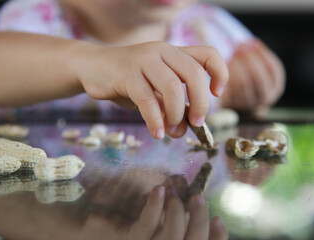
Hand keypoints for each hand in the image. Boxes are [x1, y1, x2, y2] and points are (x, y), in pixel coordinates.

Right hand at [75, 42, 227, 138]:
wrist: (93, 67)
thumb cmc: (129, 81)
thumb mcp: (155, 91)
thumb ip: (170, 107)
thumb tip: (182, 131)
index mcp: (174, 53)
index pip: (208, 54)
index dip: (220, 73)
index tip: (217, 93)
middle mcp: (162, 51)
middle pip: (194, 73)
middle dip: (201, 103)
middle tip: (197, 122)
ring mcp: (144, 60)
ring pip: (173, 87)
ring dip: (177, 114)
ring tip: (172, 129)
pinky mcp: (126, 74)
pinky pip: (147, 100)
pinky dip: (155, 120)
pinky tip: (157, 133)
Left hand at [128, 186, 227, 239]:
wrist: (98, 214)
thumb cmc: (129, 206)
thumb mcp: (156, 200)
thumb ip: (172, 195)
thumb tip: (182, 182)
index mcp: (176, 238)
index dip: (217, 238)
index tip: (218, 218)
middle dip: (198, 219)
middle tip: (197, 196)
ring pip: (171, 237)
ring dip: (176, 211)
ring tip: (171, 191)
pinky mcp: (131, 238)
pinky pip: (145, 226)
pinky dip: (155, 207)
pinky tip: (159, 190)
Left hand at [221, 39, 284, 110]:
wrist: (238, 105)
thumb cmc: (250, 81)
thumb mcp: (260, 70)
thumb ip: (257, 57)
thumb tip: (251, 41)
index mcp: (276, 88)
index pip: (273, 70)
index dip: (262, 54)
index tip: (252, 42)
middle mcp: (264, 99)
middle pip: (259, 79)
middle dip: (248, 60)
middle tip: (239, 47)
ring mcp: (247, 105)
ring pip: (242, 85)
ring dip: (236, 67)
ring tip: (231, 55)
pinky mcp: (231, 107)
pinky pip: (228, 91)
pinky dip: (225, 77)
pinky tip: (223, 66)